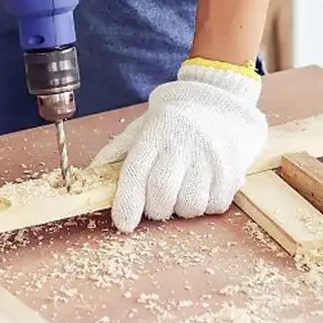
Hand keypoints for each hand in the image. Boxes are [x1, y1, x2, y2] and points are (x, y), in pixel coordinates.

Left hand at [92, 60, 267, 232]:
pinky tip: (204, 185)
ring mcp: (211, 160)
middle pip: (162, 198)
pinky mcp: (232, 172)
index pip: (136, 174)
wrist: (222, 99)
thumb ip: (117, 152)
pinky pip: (213, 206)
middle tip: (159, 198)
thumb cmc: (175, 119)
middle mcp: (184, 145)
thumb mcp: (142, 127)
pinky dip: (205, 203)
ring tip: (184, 187)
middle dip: (156, 208)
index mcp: (157, 132)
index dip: (127, 204)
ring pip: (189, 208)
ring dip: (181, 207)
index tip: (124, 223)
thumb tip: (90, 176)